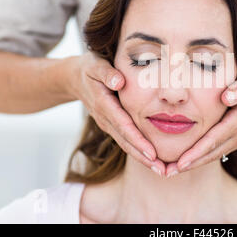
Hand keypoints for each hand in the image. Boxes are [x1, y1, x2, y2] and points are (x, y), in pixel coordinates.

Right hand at [67, 51, 165, 175]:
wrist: (74, 78)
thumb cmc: (90, 68)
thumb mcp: (96, 65)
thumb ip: (107, 73)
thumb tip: (119, 82)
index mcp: (104, 104)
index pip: (124, 125)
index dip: (138, 140)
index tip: (152, 153)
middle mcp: (105, 118)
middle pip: (126, 141)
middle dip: (143, 157)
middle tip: (162, 170)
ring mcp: (107, 123)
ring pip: (125, 144)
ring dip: (142, 158)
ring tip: (160, 170)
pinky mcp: (110, 125)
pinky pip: (124, 140)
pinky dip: (137, 151)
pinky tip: (151, 159)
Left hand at [165, 70, 236, 175]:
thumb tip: (226, 97)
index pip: (215, 138)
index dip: (197, 151)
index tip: (181, 162)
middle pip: (212, 153)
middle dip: (190, 164)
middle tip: (168, 173)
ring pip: (214, 155)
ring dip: (194, 164)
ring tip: (172, 171)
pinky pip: (218, 151)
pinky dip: (202, 158)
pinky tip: (186, 162)